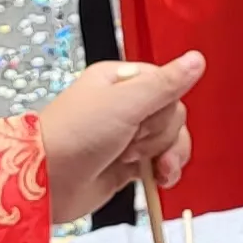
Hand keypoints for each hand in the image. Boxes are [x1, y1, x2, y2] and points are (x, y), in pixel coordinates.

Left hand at [37, 51, 203, 224]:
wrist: (45, 183)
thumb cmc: (76, 135)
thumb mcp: (124, 104)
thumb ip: (164, 84)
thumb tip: (197, 59)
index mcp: (121, 81)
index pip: (168, 86)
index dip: (165, 107)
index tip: (144, 119)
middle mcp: (125, 106)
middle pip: (173, 116)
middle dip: (162, 135)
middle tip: (132, 143)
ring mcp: (128, 138)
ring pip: (171, 141)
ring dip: (167, 156)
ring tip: (148, 167)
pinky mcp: (128, 166)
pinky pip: (162, 165)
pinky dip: (165, 173)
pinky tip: (159, 179)